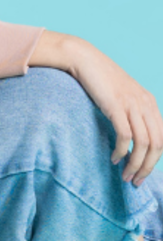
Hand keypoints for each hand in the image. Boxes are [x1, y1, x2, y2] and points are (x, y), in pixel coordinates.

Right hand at [66, 38, 162, 185]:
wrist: (84, 58)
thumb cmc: (98, 78)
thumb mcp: (122, 95)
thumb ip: (131, 112)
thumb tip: (129, 136)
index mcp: (150, 103)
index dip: (155, 160)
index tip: (142, 172)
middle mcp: (146, 105)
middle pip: (157, 144)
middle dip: (147, 167)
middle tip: (135, 181)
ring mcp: (132, 105)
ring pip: (143, 143)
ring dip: (135, 164)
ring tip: (125, 176)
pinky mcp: (116, 106)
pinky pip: (125, 135)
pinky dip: (121, 151)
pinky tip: (114, 158)